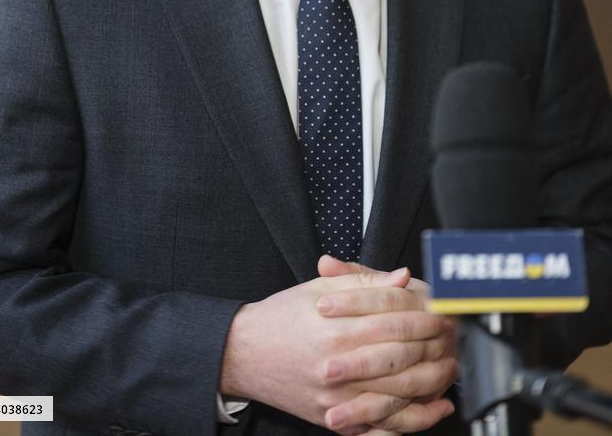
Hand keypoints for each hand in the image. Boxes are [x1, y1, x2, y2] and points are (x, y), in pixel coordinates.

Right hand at [220, 264, 454, 433]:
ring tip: (451, 373)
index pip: (394, 323)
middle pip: (400, 361)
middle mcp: (337, 366)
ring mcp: (335, 398)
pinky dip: (411, 422)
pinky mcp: (333, 420)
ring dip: (430, 386)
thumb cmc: (281, 317)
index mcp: (335, 328)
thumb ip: (363, 281)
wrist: (243, 353)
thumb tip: (402, 277)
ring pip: (396, 397)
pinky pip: (380, 427)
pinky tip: (431, 409)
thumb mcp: (318, 288)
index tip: (444, 311)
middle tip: (455, 341)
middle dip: (434, 350)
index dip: (424, 316)